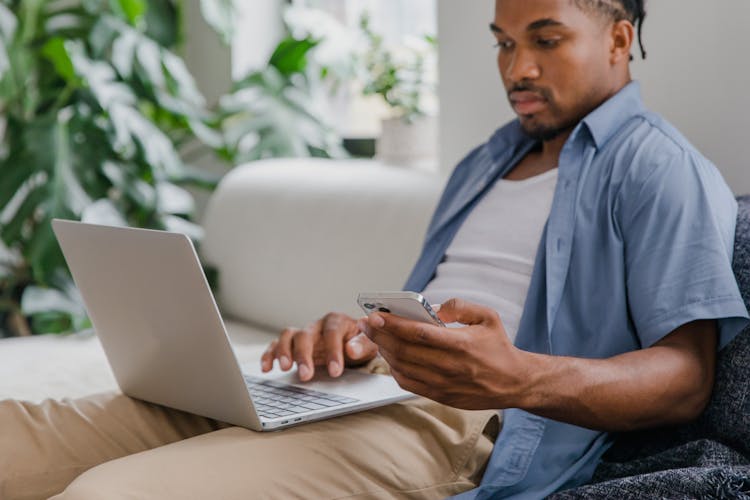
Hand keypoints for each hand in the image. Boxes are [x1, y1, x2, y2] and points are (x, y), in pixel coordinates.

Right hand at [261, 312, 378, 381]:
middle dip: (304, 355)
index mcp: (337, 321)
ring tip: (285, 368)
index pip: (332, 332)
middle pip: (305, 334)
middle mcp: (317, 325)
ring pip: (288, 336)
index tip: (335, 371)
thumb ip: (363, 345)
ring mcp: (303, 334)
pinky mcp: (293, 344)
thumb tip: (352, 349)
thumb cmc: (360, 343)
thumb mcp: (369, 344)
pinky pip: (277, 345)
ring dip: (284, 351)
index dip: (333, 351)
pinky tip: (267, 368)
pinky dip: (270, 354)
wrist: (354, 344)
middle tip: (306, 375)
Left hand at [361, 298, 528, 409]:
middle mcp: (450, 366)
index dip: (393, 324)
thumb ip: (459, 306)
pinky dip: (394, 370)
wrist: (515, 382)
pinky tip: (390, 357)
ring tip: (375, 337)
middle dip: (380, 335)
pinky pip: (408, 383)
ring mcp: (443, 384)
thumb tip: (432, 308)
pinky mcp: (440, 396)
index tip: (376, 315)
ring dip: (384, 351)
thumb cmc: (499, 348)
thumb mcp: (487, 317)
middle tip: (366, 324)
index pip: (418, 333)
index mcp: (461, 344)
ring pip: (402, 368)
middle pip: (404, 350)